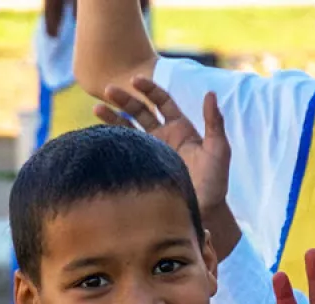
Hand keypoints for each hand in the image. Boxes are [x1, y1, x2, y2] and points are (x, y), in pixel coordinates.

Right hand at [96, 77, 230, 212]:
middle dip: (125, 99)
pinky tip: (99, 135)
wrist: (203, 211)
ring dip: (112, 117)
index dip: (149, 89)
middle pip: (140, 111)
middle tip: (108, 90)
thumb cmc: (215, 181)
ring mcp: (150, 152)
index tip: (134, 80)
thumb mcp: (218, 149)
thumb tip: (210, 93)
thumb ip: (214, 122)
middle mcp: (162, 136)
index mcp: (180, 127)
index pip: (161, 101)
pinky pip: (124, 152)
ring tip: (96, 108)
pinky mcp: (141, 168)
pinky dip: (111, 141)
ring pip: (127, 129)